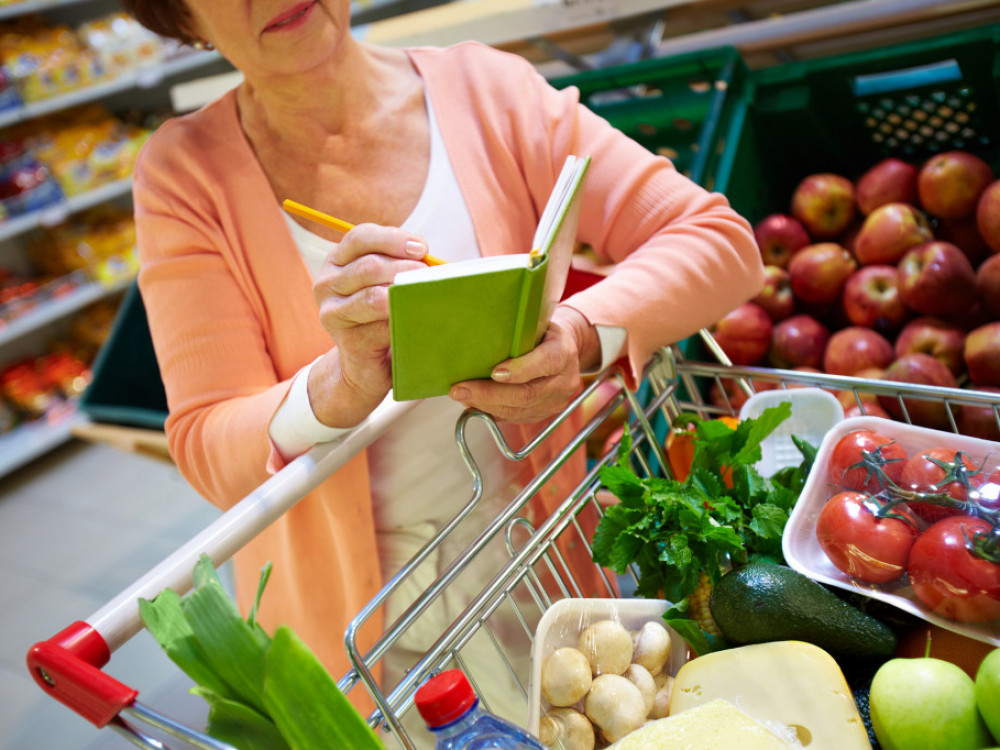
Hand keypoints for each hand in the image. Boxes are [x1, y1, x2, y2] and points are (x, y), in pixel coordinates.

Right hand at [309, 223, 426, 425]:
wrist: (365, 367)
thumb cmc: (381, 318)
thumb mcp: (383, 284)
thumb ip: (398, 266)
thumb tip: (433, 261)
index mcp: (337, 262)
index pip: (360, 238)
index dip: (393, 238)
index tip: (422, 248)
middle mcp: (326, 284)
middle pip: (369, 266)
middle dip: (405, 268)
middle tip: (430, 275)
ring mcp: (332, 314)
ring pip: (373, 297)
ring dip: (405, 294)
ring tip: (427, 294)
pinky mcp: (347, 341)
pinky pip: (381, 327)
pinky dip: (404, 321)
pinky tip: (421, 319)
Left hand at [449, 305, 600, 423]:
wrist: (567, 350)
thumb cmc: (543, 333)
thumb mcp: (535, 324)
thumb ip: (516, 336)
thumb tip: (477, 343)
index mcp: (564, 352)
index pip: (546, 362)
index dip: (520, 369)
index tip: (493, 372)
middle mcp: (564, 381)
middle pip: (527, 393)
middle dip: (489, 394)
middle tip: (460, 389)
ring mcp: (556, 401)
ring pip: (519, 410)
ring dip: (486, 405)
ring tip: (462, 396)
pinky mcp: (545, 413)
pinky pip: (516, 417)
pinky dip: (493, 412)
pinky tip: (475, 404)